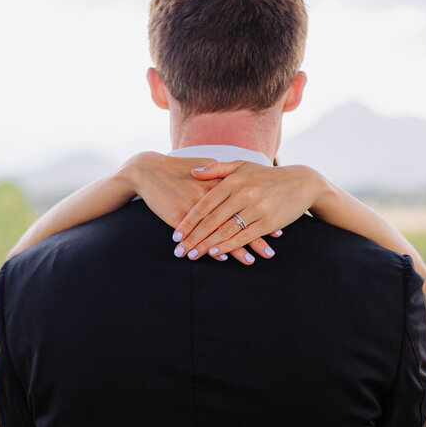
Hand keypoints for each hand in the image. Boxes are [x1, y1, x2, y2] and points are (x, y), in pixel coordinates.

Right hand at [121, 152, 258, 262]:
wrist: (148, 170)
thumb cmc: (177, 168)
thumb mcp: (203, 166)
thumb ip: (222, 174)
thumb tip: (238, 179)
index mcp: (219, 184)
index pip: (246, 205)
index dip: (261, 218)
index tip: (277, 231)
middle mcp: (210, 196)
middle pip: (237, 220)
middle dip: (255, 238)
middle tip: (270, 252)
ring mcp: (194, 207)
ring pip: (219, 230)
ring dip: (235, 248)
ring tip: (251, 261)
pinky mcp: (178, 216)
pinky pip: (198, 234)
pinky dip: (210, 245)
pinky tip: (222, 257)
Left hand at [172, 161, 322, 262]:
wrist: (301, 182)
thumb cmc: (267, 175)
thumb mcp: (241, 166)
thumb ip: (215, 169)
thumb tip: (191, 173)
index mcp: (232, 181)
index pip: (204, 205)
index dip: (188, 222)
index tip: (176, 236)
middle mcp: (242, 194)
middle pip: (211, 220)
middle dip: (193, 238)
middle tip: (179, 251)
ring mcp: (255, 209)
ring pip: (225, 230)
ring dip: (207, 245)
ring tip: (192, 255)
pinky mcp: (268, 222)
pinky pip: (244, 236)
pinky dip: (228, 246)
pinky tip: (216, 254)